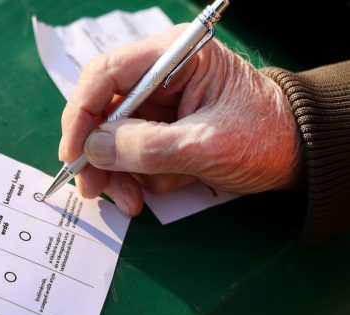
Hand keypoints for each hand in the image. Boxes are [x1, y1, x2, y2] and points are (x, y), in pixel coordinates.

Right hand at [59, 24, 302, 215]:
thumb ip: (146, 147)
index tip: (73, 153)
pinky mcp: (161, 129)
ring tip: (132, 201)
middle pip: (102, 110)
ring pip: (112, 138)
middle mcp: (158, 76)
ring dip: (117, 173)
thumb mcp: (205, 146)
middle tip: (94, 189)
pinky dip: (136, 177)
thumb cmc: (264, 138)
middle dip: (98, 154)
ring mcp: (158, 105)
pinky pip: (131, 154)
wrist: (296, 156)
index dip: (81, 114)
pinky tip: (157, 188)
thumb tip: (92, 149)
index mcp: (172, 57)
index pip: (105, 74)